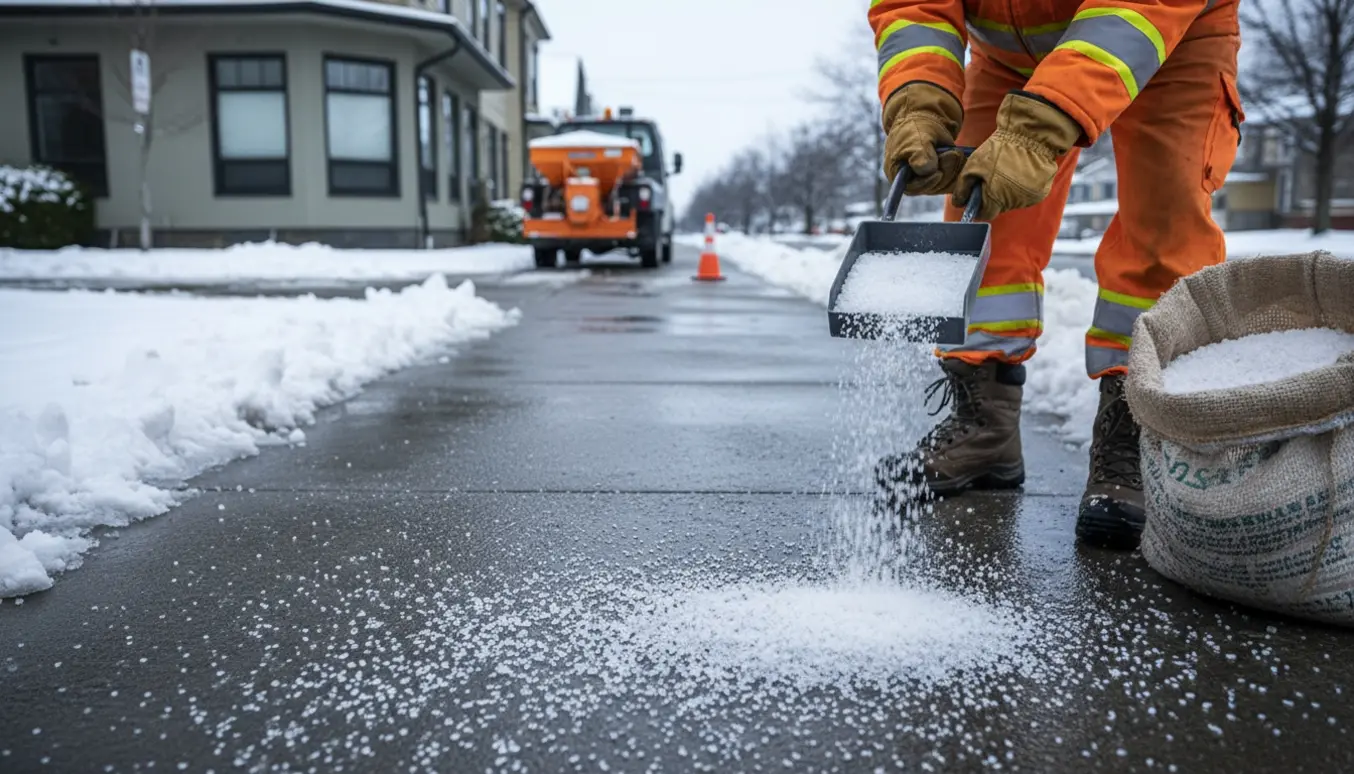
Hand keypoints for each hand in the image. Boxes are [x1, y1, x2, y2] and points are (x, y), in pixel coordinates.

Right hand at [883, 82, 965, 195]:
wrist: (926, 120)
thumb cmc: (916, 127)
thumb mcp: (916, 137)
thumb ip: (919, 153)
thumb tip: (924, 170)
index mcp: (898, 173)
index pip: (912, 188)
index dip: (926, 183)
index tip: (939, 173)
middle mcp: (911, 181)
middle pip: (930, 187)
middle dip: (944, 172)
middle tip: (953, 154)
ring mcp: (927, 180)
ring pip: (943, 184)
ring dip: (952, 168)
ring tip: (954, 151)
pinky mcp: (941, 177)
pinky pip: (952, 180)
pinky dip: (958, 168)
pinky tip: (958, 156)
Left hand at [952, 92, 1082, 220]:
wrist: (1030, 135)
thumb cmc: (1000, 149)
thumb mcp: (974, 165)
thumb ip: (963, 187)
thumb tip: (959, 203)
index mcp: (997, 199)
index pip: (985, 213)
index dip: (979, 205)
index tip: (978, 194)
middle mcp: (1015, 203)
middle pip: (1000, 207)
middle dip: (994, 195)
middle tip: (993, 176)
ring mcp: (1030, 198)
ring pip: (1014, 201)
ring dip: (1008, 191)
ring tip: (1008, 170)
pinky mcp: (1041, 192)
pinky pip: (1027, 194)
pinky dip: (1022, 187)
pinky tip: (1021, 172)